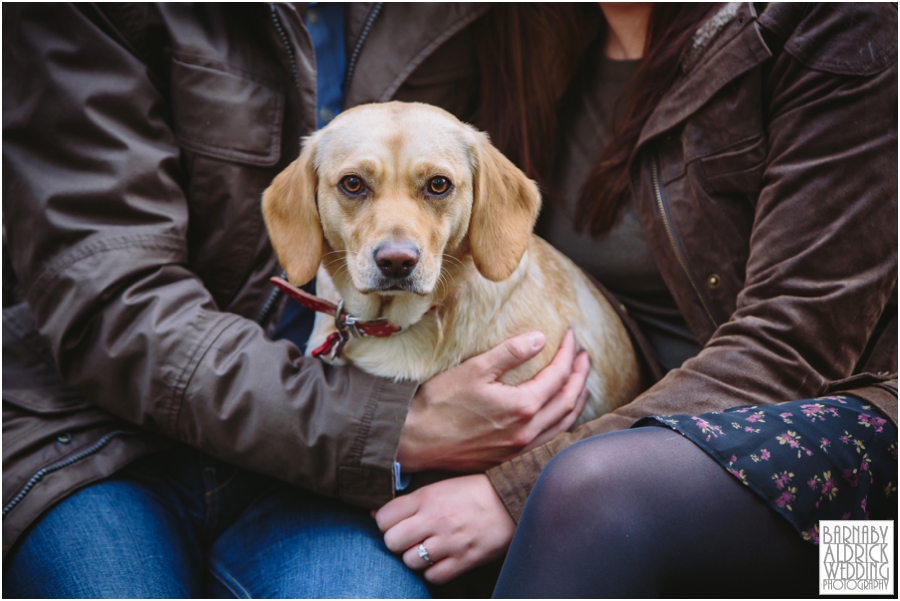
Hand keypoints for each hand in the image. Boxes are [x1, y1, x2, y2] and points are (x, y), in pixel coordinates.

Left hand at [375, 474, 515, 583]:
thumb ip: (410, 501)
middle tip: (409, 539)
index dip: (385, 523)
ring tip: (427, 549)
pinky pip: (433, 576)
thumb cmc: (473, 492)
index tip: (395, 524)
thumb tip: (376, 515)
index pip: (384, 517)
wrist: (511, 499)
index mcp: (427, 498)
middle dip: (397, 542)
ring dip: (415, 558)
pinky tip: (441, 560)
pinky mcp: (464, 559)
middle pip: (392, 541)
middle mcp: (435, 519)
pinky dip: (433, 571)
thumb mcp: (439, 487)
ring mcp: (449, 541)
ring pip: (410, 561)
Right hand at [398, 330, 589, 471]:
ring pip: (563, 425)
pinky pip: (550, 440)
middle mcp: (527, 433)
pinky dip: (563, 424)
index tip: (571, 336)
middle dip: (580, 376)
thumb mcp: (474, 370)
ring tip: (580, 384)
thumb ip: (509, 353)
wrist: (414, 442)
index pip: (558, 376)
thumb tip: (539, 339)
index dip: (568, 354)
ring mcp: (520, 450)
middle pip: (568, 401)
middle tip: (585, 357)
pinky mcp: (509, 459)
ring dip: (576, 401)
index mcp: (522, 408)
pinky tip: (560, 415)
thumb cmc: (439, 404)